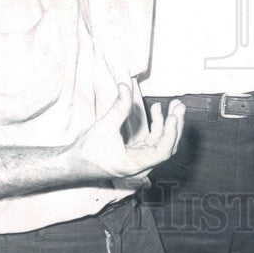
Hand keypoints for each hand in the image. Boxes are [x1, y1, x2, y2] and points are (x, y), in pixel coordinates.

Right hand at [68, 84, 183, 180]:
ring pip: (161, 142)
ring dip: (168, 123)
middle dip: (175, 125)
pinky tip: (157, 110)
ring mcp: (140, 160)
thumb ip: (118, 107)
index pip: (162, 152)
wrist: (73, 163)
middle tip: (179, 106)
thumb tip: (125, 86)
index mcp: (134, 165)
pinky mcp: (137, 153)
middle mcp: (141, 166)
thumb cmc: (87, 150)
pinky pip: (153, 140)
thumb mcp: (104, 127)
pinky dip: (157, 126)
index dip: (170, 134)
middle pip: (166, 146)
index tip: (173, 117)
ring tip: (173, 105)